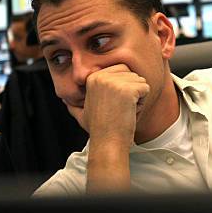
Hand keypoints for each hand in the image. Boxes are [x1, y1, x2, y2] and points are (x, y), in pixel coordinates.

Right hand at [63, 64, 149, 192]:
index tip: (112, 104)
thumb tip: (65, 99)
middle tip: (119, 108)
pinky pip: (146, 89)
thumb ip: (74, 105)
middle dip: (131, 91)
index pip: (121, 69)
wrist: (107, 143)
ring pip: (140, 81)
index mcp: (93, 77)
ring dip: (137, 98)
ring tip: (123, 111)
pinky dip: (142, 103)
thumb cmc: (98, 130)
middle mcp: (102, 76)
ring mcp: (115, 82)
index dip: (122, 88)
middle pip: (131, 74)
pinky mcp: (128, 90)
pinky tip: (129, 113)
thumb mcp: (82, 114)